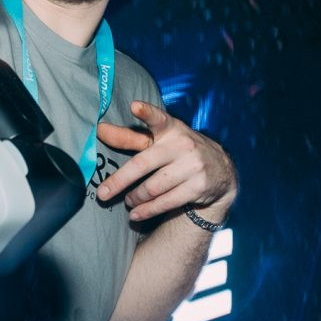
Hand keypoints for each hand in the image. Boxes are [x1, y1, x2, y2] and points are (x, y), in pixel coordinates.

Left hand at [94, 101, 236, 222]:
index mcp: (170, 128)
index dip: (146, 112)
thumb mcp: (160, 139)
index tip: (134, 106)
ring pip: (153, 187)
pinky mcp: (198, 186)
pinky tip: (136, 214)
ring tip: (128, 201)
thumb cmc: (178, 151)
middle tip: (102, 193)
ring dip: (135, 198)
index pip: (157, 118)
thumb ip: (130, 137)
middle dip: (119, 181)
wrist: (221, 170)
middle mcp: (182, 144)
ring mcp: (192, 165)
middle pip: (143, 163)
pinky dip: (147, 210)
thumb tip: (100, 130)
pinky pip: (166, 202)